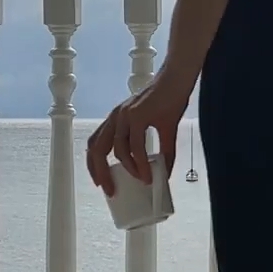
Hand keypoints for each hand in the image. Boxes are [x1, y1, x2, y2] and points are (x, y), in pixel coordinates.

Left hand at [86, 67, 194, 196]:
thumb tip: (163, 175)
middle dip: (100, 172)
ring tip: (141, 181)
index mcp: (117, 119)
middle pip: (97, 149)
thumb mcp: (163, 131)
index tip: (101, 182)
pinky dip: (140, 162)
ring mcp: (125, 115)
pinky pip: (135, 146)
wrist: (179, 80)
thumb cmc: (170, 101)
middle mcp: (116, 117)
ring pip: (117, 150)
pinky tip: (147, 172)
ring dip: (128, 169)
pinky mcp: (138, 115)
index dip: (93, 164)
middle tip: (110, 191)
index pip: (96, 143)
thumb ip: (160, 152)